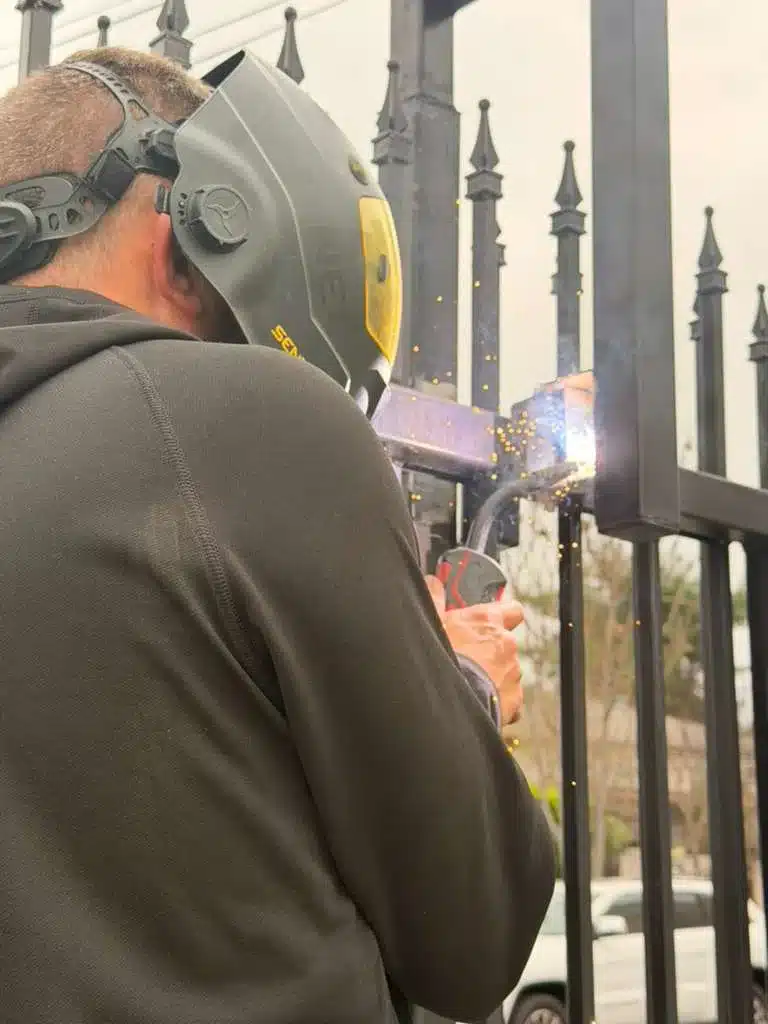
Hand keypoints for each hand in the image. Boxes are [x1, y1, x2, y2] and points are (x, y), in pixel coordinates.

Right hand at [425, 575, 524, 724]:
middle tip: (467, 659)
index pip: (511, 609)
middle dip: (489, 651)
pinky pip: (507, 697)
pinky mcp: (514, 700)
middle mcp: (505, 644)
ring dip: (492, 675)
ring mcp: (512, 672)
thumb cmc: (439, 658)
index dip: (503, 615)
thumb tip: (433, 581)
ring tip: (468, 684)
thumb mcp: (430, 623)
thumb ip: (433, 599)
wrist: (449, 701)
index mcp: (487, 621)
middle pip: (503, 644)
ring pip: (505, 671)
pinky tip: (476, 701)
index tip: (490, 621)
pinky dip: (496, 699)